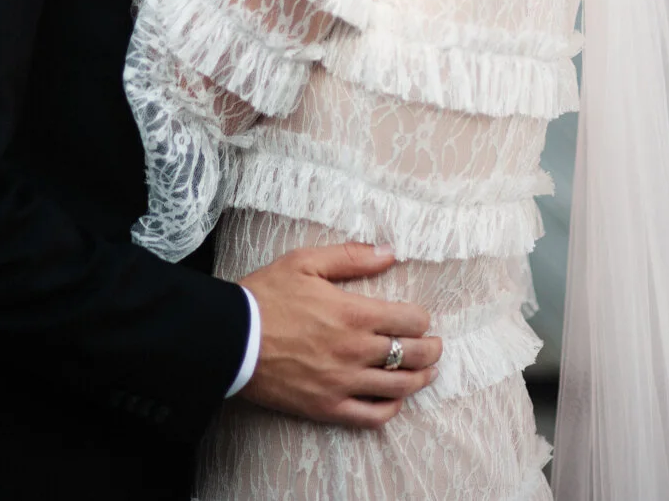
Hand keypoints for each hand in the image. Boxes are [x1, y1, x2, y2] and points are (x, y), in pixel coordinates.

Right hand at [240, 243, 441, 429]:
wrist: (232, 338)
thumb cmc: (267, 295)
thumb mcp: (306, 262)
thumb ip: (351, 257)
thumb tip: (389, 252)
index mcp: (354, 314)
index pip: (410, 320)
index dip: (422, 318)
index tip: (421, 317)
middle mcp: (355, 351)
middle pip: (412, 355)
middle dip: (431, 349)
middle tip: (436, 345)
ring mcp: (343, 383)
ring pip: (398, 387)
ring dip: (420, 379)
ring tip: (426, 372)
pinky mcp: (327, 407)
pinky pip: (371, 416)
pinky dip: (391, 409)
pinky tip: (394, 399)